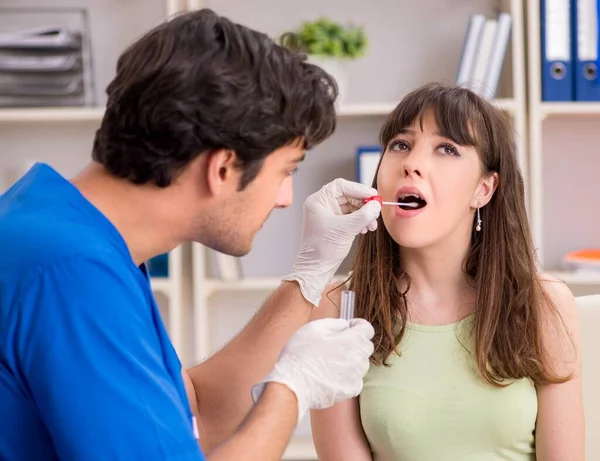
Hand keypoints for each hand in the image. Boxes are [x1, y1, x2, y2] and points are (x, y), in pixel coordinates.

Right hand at [250, 318, 374, 424]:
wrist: (292, 384)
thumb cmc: (301, 354)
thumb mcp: (315, 328)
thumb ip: (336, 323)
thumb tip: (346, 326)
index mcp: (352, 340)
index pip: (367, 329)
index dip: (357, 325)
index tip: (348, 328)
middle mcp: (358, 358)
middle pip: (366, 346)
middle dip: (355, 342)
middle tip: (336, 344)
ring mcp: (355, 376)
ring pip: (361, 363)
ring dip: (352, 359)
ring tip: (331, 360)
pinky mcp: (350, 390)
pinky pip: (355, 379)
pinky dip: (348, 375)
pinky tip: (332, 374)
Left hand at [282, 178, 381, 305]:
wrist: (316, 268)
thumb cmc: (323, 249)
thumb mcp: (346, 229)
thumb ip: (363, 215)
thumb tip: (376, 205)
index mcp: (318, 201)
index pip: (341, 186)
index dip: (358, 189)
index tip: (373, 195)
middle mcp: (322, 205)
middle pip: (347, 196)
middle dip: (363, 204)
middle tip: (376, 210)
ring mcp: (328, 215)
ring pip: (351, 207)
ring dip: (364, 214)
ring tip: (372, 224)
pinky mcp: (334, 224)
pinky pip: (350, 217)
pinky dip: (360, 221)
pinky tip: (366, 228)